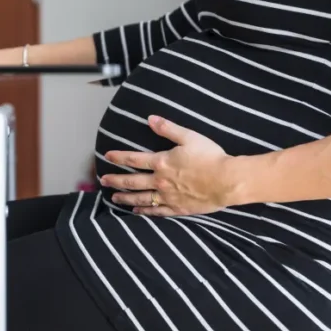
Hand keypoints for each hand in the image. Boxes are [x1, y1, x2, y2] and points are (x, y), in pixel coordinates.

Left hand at [100, 116, 239, 215]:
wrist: (227, 181)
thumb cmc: (210, 157)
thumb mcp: (189, 137)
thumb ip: (168, 129)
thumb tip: (150, 119)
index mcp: (162, 162)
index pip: (134, 160)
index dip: (119, 157)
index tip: (107, 157)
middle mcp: (160, 181)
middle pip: (132, 182)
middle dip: (116, 181)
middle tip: (103, 181)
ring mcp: (168, 197)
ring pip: (141, 198)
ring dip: (126, 197)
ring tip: (114, 198)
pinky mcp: (178, 208)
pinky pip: (157, 212)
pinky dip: (144, 212)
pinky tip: (136, 212)